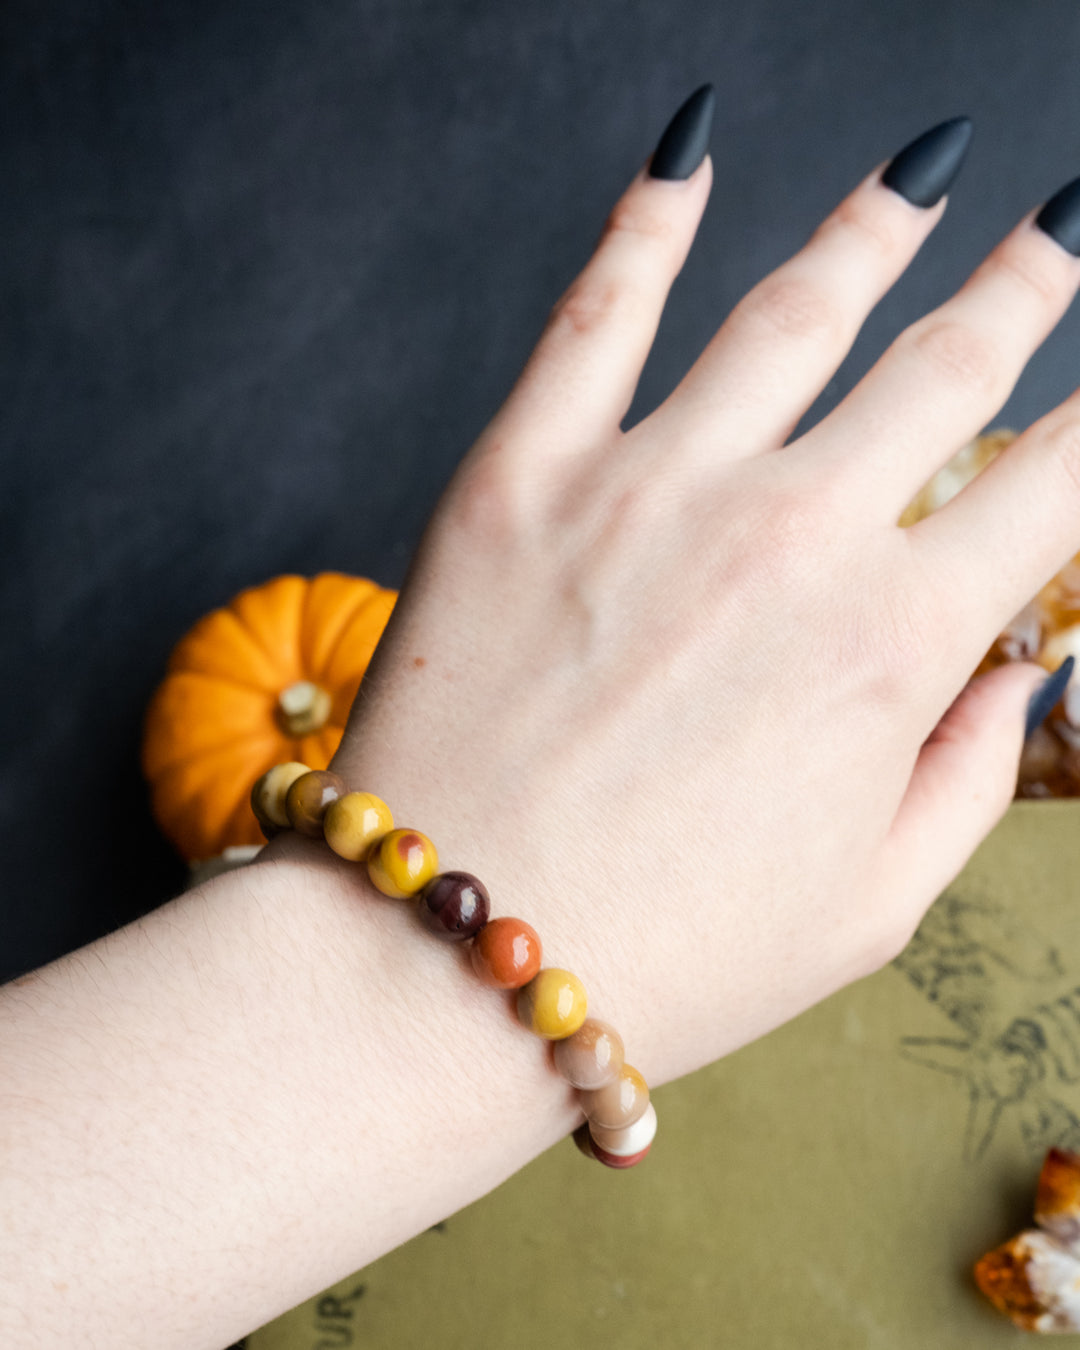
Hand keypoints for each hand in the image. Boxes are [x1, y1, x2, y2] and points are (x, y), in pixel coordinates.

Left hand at [266, 102, 1079, 1088]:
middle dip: (1021, 286)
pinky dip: (647, 221)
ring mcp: (646, 491)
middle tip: (1056, 227)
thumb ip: (965, 777)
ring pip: (793, 309)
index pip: (1052, 486)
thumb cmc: (666, 955)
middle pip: (943, 364)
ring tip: (917, 176)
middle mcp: (787, 539)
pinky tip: (686, 156)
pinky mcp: (520, 477)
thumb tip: (1017, 669)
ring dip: (873, 227)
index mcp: (890, 648)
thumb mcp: (866, 910)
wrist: (445, 962)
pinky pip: (596, 313)